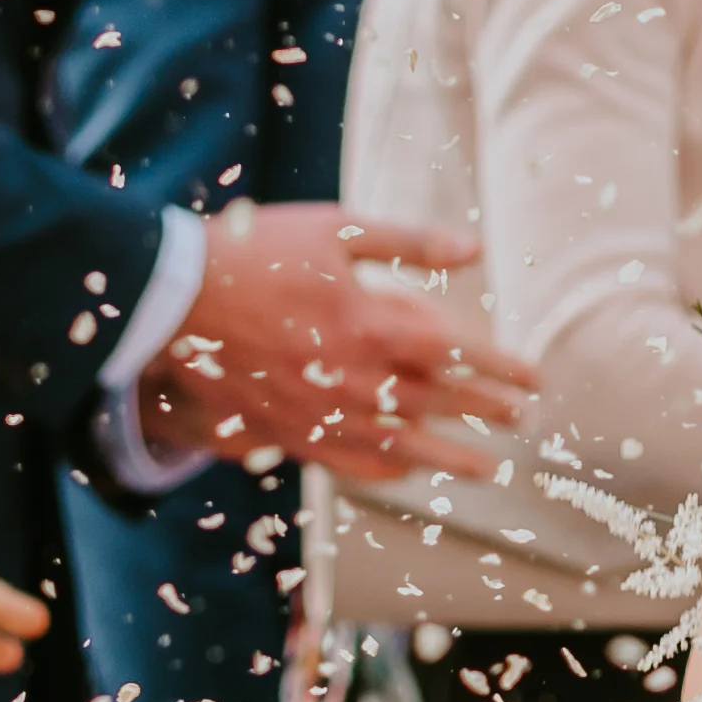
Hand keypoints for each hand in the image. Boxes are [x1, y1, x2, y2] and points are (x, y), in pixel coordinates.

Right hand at [141, 204, 538, 479]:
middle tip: (520, 420)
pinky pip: (346, 462)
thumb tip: (473, 248)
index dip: (503, 368)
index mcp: (373, 326)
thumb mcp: (336, 230)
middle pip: (438, 405)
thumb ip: (409, 242)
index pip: (459, 354)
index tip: (536, 379)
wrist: (165, 299)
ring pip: (400, 446)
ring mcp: (320, 413)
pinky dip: (383, 470)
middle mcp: (355, 379)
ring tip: (485, 468)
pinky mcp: (285, 432)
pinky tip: (405, 471)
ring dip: (449, 458)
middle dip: (486, 412)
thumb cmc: (252, 254)